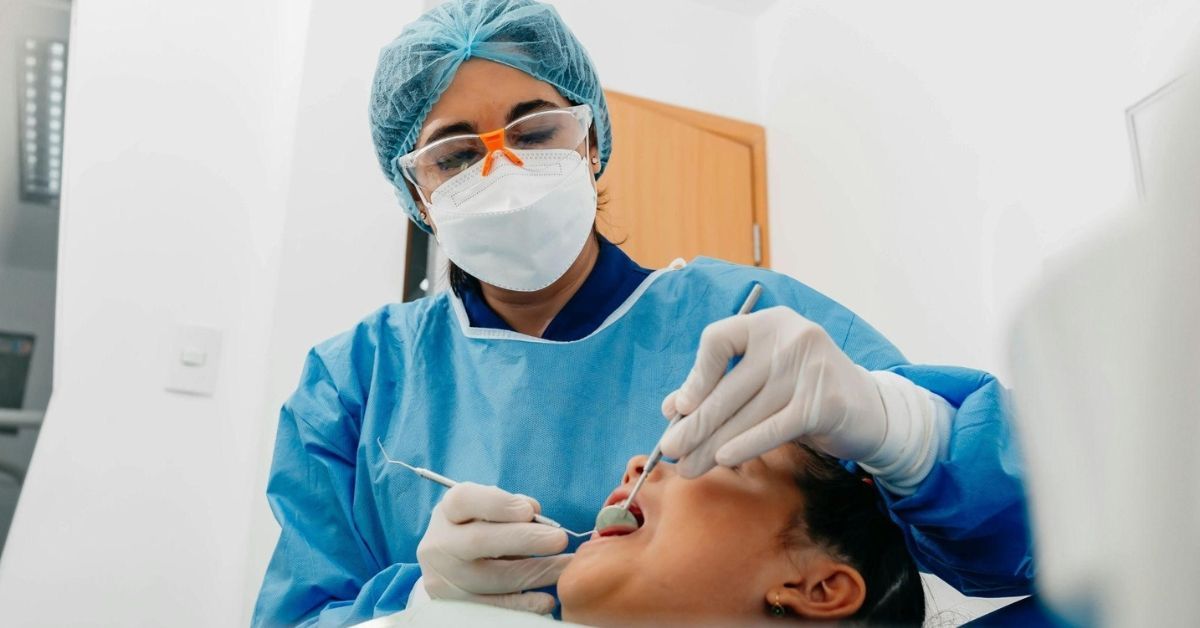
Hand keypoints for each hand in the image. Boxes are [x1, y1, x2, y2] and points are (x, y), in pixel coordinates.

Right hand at [416, 482, 571, 613]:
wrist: (449, 562)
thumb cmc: (478, 525)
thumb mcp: (487, 507)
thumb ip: (511, 505)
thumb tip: (536, 515)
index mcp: (448, 511)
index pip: (466, 500)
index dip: (499, 504)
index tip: (530, 511)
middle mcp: (440, 544)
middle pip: (479, 541)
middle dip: (525, 539)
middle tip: (559, 539)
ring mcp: (445, 577)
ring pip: (492, 578)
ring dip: (535, 572)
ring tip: (565, 566)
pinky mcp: (456, 604)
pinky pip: (493, 606)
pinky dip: (523, 604)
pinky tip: (546, 600)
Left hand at [659, 306, 888, 477]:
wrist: (868, 409)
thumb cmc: (802, 393)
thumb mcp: (762, 380)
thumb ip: (719, 386)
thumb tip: (672, 407)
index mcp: (769, 323)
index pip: (718, 339)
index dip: (696, 375)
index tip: (680, 408)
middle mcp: (791, 336)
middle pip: (729, 385)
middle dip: (696, 424)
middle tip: (670, 450)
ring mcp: (811, 367)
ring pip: (747, 412)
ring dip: (712, 444)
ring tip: (689, 467)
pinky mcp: (825, 401)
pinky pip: (774, 428)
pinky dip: (745, 445)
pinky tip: (723, 459)